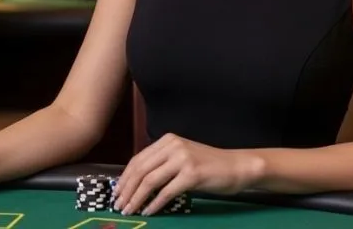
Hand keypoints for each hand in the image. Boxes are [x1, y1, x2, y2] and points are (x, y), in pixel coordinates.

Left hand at [112, 133, 259, 215]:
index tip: (116, 192)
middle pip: (141, 170)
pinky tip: (149, 212)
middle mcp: (173, 146)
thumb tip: (136, 182)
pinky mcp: (192, 174)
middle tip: (118, 205)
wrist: (236, 166)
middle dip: (126, 190)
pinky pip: (166, 192)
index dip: (125, 178)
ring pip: (150, 181)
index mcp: (168, 140)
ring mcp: (182, 159)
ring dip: (136, 198)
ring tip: (129, 210)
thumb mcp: (182, 158)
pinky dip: (155, 204)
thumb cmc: (208, 165)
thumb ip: (162, 164)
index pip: (138, 159)